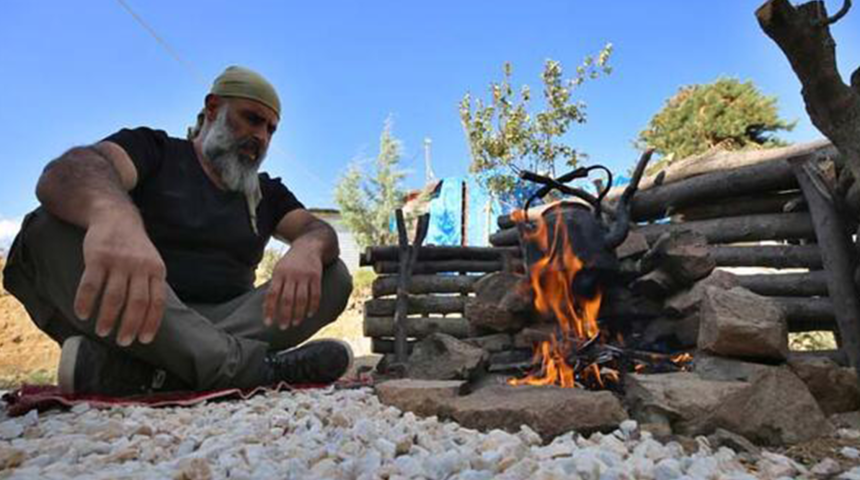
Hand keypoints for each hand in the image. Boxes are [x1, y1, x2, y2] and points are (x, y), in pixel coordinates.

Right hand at [74, 210, 166, 345]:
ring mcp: (119, 261)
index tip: (144, 340)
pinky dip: (86, 302)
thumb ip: (151, 285)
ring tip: (102, 331)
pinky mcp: (98, 257)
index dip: (151, 322)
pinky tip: (82, 314)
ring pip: (114, 297)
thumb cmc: (135, 248)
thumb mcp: (152, 262)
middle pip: (137, 302)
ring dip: (107, 318)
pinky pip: (91, 285)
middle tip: (123, 342)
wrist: (116, 216)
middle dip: (130, 325)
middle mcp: (140, 266)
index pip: (157, 301)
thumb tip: (149, 319)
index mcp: (156, 270)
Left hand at [264, 246, 321, 329]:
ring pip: (301, 299)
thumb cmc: (290, 262)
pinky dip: (313, 306)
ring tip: (295, 323)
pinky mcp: (316, 276)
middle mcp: (291, 275)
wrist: (309, 245)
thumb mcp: (279, 269)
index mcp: (279, 273)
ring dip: (298, 313)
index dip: (269, 309)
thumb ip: (275, 285)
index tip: (268, 323)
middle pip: (287, 299)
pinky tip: (310, 314)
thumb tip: (267, 307)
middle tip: (283, 327)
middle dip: (285, 315)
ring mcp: (305, 275)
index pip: (272, 294)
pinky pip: (315, 294)